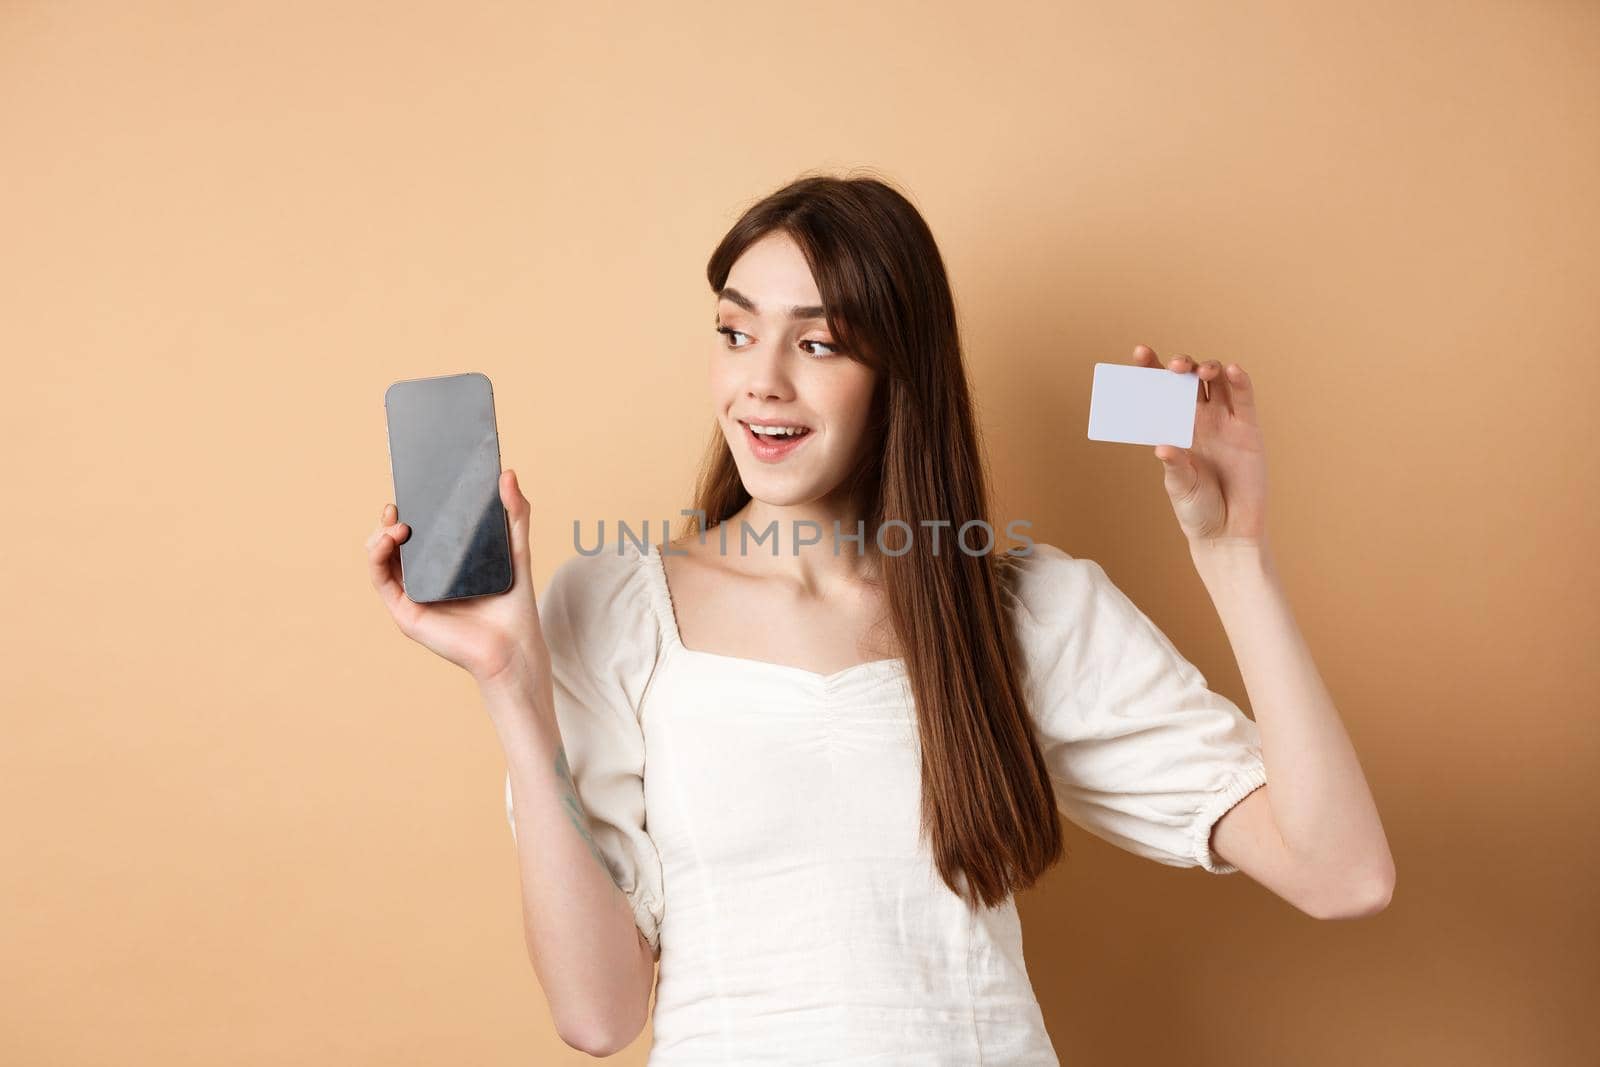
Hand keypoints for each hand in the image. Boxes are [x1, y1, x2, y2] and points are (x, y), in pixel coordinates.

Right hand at [365, 469, 550, 688]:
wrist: (514, 646)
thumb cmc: (514, 603)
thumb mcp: (516, 549)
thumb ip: (514, 512)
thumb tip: (508, 473)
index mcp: (446, 561)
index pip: (421, 528)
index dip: (412, 506)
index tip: (414, 484)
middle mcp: (425, 576)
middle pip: (395, 539)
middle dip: (391, 516)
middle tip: (401, 501)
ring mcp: (413, 592)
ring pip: (381, 555)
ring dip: (381, 532)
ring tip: (400, 523)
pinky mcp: (405, 610)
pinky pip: (380, 578)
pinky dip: (376, 554)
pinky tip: (390, 539)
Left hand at [1133, 344, 1268, 550]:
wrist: (1229, 531)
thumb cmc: (1197, 510)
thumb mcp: (1180, 488)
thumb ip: (1175, 467)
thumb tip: (1162, 447)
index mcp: (1174, 428)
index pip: (1160, 391)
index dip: (1151, 369)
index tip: (1139, 352)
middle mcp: (1198, 420)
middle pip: (1189, 380)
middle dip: (1180, 366)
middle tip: (1172, 367)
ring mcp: (1224, 422)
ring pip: (1216, 382)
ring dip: (1208, 367)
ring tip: (1199, 370)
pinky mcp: (1248, 429)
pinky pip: (1244, 398)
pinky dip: (1239, 381)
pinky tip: (1231, 370)